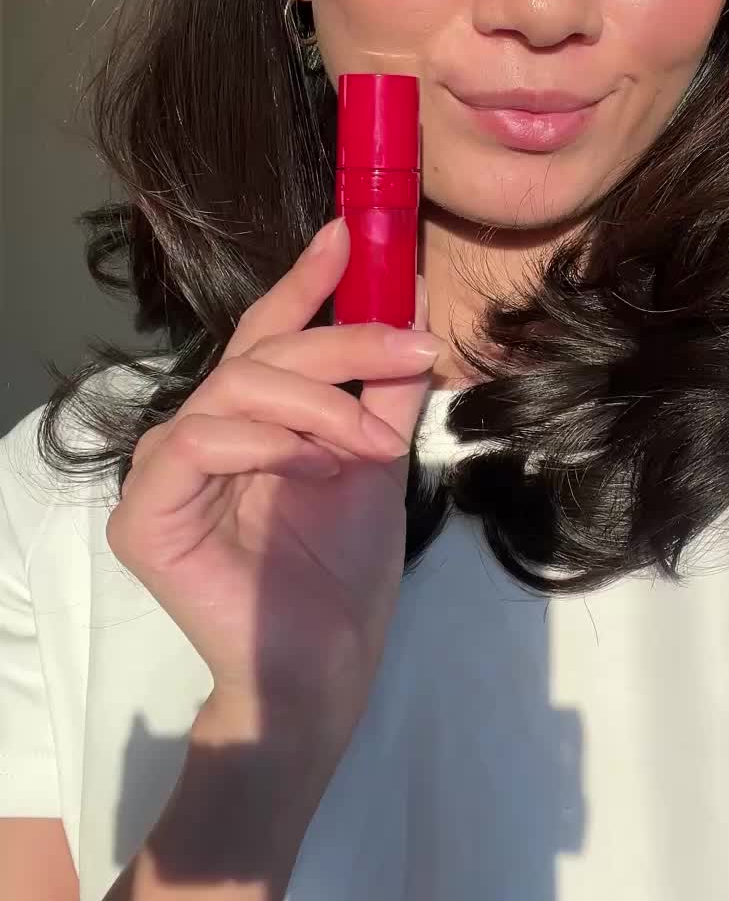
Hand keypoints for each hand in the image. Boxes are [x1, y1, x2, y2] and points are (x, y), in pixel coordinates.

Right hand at [106, 218, 440, 760]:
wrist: (329, 666)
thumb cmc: (345, 572)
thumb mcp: (380, 457)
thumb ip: (386, 384)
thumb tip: (411, 301)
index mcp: (249, 422)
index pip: (266, 336)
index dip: (304, 282)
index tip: (350, 234)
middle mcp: (197, 436)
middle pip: (260, 353)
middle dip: (343, 343)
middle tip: (413, 352)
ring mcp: (162, 475)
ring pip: (233, 388)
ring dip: (318, 406)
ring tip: (368, 448)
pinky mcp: (144, 517)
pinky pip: (197, 441)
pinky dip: (266, 445)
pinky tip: (312, 469)